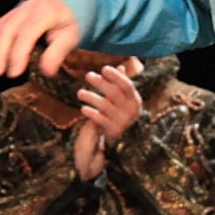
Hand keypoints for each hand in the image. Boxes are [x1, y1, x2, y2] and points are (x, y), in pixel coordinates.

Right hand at [0, 0, 83, 79]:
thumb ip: (58, 53)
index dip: (18, 53)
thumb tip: (46, 72)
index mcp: (43, 13)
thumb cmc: (67, 23)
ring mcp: (13, 12)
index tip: (14, 73)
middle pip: (6, 30)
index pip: (27, 33)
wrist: (62, 4)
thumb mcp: (70, 37)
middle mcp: (25, 10)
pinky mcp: (5, 18)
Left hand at [72, 59, 143, 179]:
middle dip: (101, 83)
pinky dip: (91, 112)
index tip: (104, 68)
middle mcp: (131, 112)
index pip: (127, 85)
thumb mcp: (122, 102)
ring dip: (91, 97)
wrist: (119, 148)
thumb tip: (120, 65)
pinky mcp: (112, 132)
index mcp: (135, 102)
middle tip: (88, 76)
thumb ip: (120, 85)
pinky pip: (99, 119)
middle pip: (115, 93)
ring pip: (105, 105)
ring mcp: (122, 122)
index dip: (116, 76)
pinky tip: (83, 108)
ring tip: (80, 93)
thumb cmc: (118, 118)